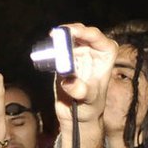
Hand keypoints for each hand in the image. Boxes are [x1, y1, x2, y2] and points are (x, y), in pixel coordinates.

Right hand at [54, 23, 116, 147]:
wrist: (77, 116)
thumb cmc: (90, 108)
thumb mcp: (89, 101)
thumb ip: (82, 91)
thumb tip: (69, 82)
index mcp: (104, 56)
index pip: (96, 37)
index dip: (83, 31)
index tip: (69, 32)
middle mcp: (92, 52)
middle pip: (80, 34)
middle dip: (68, 31)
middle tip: (55, 34)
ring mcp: (76, 56)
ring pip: (66, 40)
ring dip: (57, 40)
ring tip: (49, 44)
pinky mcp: (62, 62)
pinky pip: (56, 52)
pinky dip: (49, 50)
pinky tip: (44, 53)